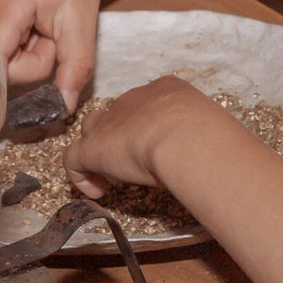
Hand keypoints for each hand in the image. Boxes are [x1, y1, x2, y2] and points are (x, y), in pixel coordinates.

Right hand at [0, 0, 104, 109]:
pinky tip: (23, 31)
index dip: (26, 73)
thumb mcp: (83, 24)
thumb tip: (61, 109)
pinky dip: (12, 47)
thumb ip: (75, 68)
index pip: (0, 64)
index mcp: (7, 2)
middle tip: (48, 37)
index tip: (51, 55)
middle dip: (27, 62)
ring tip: (37, 30)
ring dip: (21, 55)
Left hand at [62, 77, 234, 198]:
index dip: (148, 128)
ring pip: (91, 131)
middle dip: (122, 138)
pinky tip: (97, 192)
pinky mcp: (91, 147)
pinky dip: (81, 178)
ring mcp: (109, 122)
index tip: (158, 150)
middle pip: (116, 115)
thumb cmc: (208, 133)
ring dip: (99, 153)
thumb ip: (198, 136)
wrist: (187, 137)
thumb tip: (202, 155)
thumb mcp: (208, 127)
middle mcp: (133, 100)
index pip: (146, 106)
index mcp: (165, 90)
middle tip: (138, 165)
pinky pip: (73, 160)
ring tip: (114, 177)